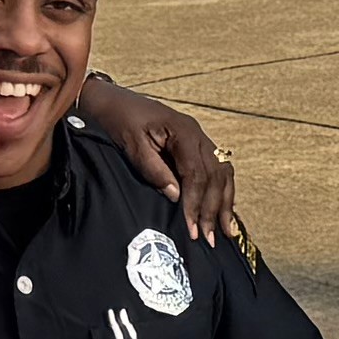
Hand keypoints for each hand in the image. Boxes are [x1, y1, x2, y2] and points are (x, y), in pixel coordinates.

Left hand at [73, 73, 240, 239]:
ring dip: (224, 202)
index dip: (196, 203)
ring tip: (225, 229)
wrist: (112, 100)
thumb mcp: (132, 145)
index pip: (197, 174)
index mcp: (184, 132)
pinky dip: (222, 190)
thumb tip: (176, 196)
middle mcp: (198, 134)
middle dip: (213, 209)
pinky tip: (224, 207)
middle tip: (210, 238)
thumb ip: (154, 170)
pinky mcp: (196, 145)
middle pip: (216, 175)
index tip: (192, 229)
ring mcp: (200, 139)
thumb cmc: (118, 120)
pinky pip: (218, 169)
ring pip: (223, 173)